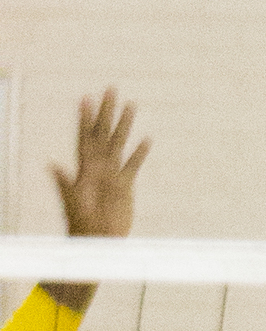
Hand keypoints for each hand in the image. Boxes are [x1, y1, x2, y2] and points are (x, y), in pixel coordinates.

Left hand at [51, 92, 146, 240]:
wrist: (97, 241)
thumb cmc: (82, 224)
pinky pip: (133, 165)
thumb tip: (53, 165)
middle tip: (110, 89)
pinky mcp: (125, 186)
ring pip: (120, 143)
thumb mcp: (73, 202)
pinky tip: (146, 139)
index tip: (85, 98)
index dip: (85, 118)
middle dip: (107, 111)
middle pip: (104, 133)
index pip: (85, 136)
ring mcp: (112, 175)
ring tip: (131, 105)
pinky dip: (140, 153)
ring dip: (125, 124)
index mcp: (85, 167)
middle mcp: (98, 166)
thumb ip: (65, 183)